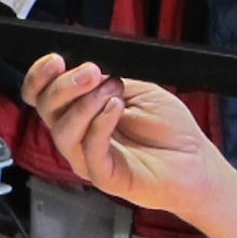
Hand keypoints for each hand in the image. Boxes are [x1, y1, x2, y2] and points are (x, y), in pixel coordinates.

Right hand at [21, 54, 225, 215]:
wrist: (197, 162)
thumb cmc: (169, 130)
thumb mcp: (137, 89)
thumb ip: (106, 78)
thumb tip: (83, 65)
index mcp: (78, 112)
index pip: (41, 95)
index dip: (39, 78)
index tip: (55, 60)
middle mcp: (77, 134)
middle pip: (45, 110)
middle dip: (63, 86)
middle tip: (90, 73)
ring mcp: (87, 157)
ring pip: (63, 131)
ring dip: (85, 104)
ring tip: (113, 91)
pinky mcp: (104, 176)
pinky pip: (90, 150)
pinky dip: (100, 124)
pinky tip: (117, 108)